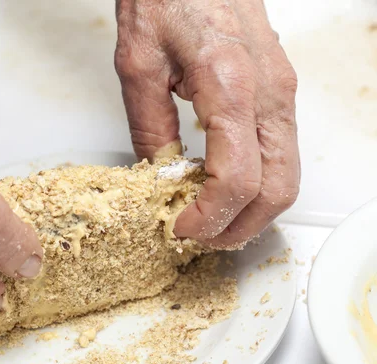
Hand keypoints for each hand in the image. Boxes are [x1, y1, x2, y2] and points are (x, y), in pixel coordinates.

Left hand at [115, 0, 299, 247]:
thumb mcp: (138, 66)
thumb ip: (149, 127)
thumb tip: (159, 176)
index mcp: (229, 84)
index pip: (237, 178)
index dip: (210, 217)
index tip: (181, 228)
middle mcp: (270, 93)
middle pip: (277, 189)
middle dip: (239, 227)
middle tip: (200, 237)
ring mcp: (283, 93)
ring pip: (286, 176)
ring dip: (251, 210)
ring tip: (210, 219)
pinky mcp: (280, 92)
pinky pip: (281, 153)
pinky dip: (257, 183)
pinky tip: (222, 185)